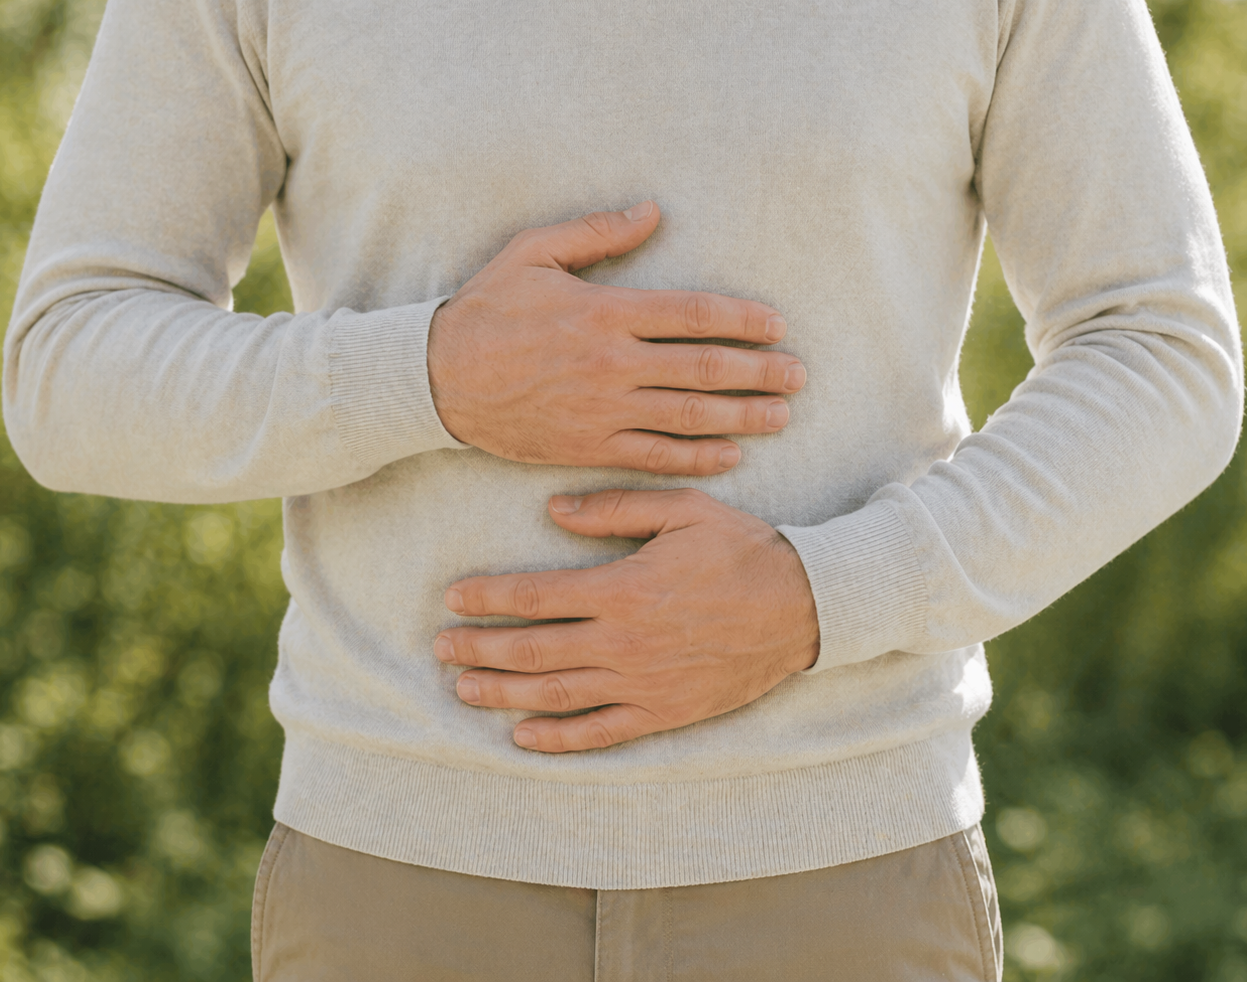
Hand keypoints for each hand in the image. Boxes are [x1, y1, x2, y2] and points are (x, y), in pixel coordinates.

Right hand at [426, 202, 806, 474]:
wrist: (436, 380)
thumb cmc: (485, 310)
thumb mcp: (532, 253)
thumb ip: (596, 233)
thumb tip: (651, 212)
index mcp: (605, 311)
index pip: (694, 315)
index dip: (744, 321)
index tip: (777, 327)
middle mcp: (612, 364)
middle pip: (704, 369)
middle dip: (759, 373)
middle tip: (798, 376)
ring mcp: (602, 410)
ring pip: (689, 417)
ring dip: (742, 417)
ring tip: (781, 417)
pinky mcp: (588, 447)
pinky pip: (655, 457)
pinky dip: (696, 458)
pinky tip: (730, 455)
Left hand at [433, 488, 819, 750]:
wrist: (805, 605)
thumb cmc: (742, 549)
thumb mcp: (682, 509)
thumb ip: (614, 508)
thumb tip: (553, 510)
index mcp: (623, 587)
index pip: (536, 596)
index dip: (488, 599)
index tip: (454, 598)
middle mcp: (624, 641)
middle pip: (534, 649)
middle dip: (480, 648)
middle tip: (441, 647)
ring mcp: (643, 683)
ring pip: (556, 694)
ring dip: (503, 692)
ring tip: (463, 688)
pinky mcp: (664, 712)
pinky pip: (601, 732)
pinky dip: (558, 738)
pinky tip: (522, 735)